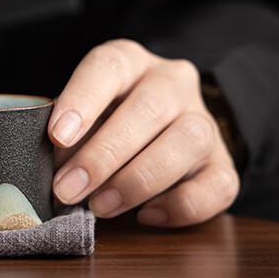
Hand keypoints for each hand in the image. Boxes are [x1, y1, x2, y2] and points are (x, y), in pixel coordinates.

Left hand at [48, 40, 239, 225]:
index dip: (82, 99)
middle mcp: (172, 82)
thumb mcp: (84, 113)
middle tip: (68, 189)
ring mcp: (204, 121)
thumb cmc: (108, 120)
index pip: (109, 66)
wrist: (164, 128)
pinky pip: (216, 185)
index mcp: (130, 62)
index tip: (58, 135)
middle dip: (104, 154)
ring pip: (188, 140)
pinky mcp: (224, 164)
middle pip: (149, 108)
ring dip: (138, 179)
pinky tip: (146, 215)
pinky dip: (180, 206)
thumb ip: (70, 134)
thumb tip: (54, 171)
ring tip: (101, 206)